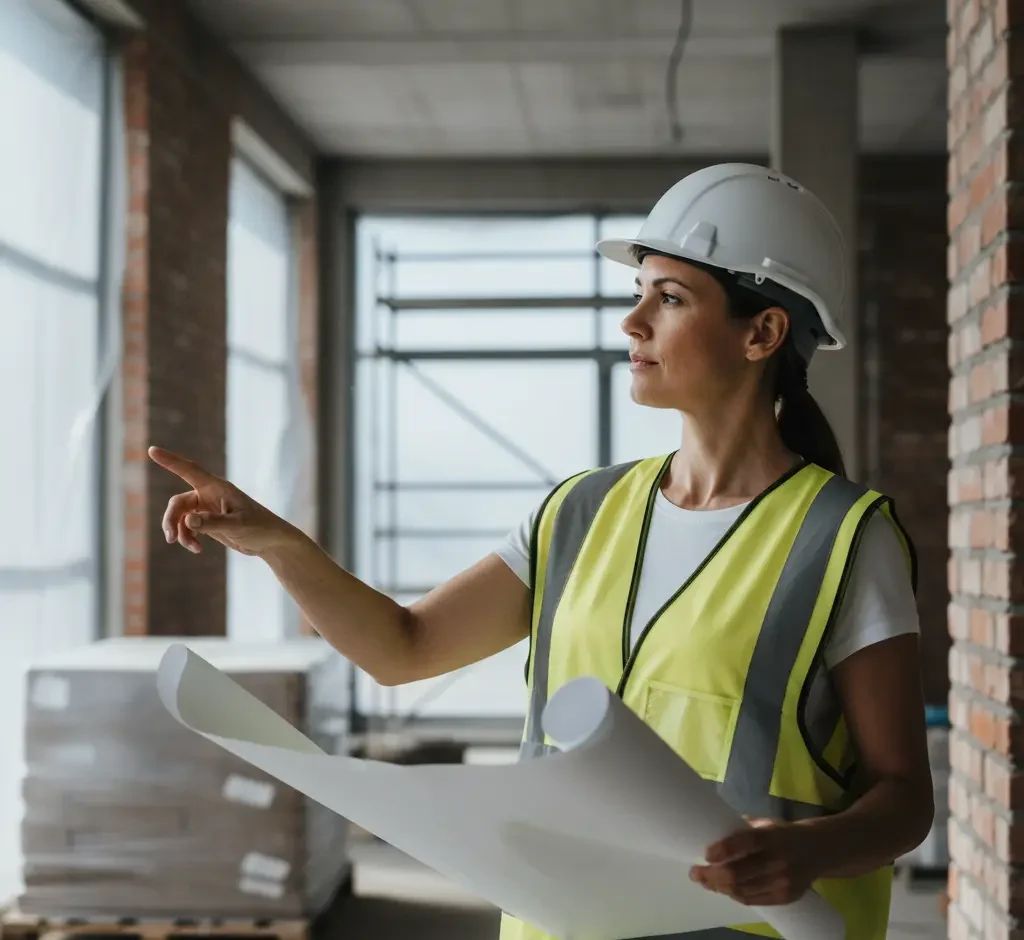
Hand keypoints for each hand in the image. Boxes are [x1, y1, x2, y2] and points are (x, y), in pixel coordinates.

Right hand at [148, 446, 295, 557]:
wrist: (270, 541)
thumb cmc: (259, 527)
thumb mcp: (237, 525)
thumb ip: (213, 523)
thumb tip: (188, 521)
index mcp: (217, 488)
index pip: (189, 470)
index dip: (170, 461)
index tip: (152, 450)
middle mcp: (210, 495)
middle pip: (178, 503)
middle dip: (171, 520)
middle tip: (171, 538)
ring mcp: (208, 509)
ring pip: (180, 517)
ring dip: (180, 532)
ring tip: (192, 547)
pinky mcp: (208, 522)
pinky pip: (188, 528)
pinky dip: (188, 538)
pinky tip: (198, 549)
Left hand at [689, 818, 820, 905]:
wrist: (817, 850)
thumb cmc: (783, 833)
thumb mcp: (765, 823)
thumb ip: (741, 828)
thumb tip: (711, 831)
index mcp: (771, 836)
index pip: (745, 843)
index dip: (723, 850)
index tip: (705, 854)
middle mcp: (777, 860)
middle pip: (738, 874)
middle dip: (712, 875)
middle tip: (695, 873)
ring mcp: (783, 882)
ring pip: (742, 890)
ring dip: (719, 887)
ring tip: (705, 881)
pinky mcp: (785, 897)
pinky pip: (752, 900)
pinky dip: (734, 895)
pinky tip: (724, 889)